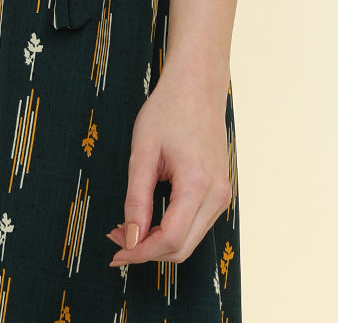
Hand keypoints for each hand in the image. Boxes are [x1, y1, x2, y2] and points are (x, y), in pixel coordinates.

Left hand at [106, 63, 231, 266]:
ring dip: (158, 242)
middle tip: (115, 239)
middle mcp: (216, 196)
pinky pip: (195, 225)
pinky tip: (148, 219)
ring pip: (189, 240)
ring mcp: (222, 195)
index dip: (140, 251)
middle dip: (146, 250)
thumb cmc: (168, 110)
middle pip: (181, 248)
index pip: (170, 239)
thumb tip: (130, 237)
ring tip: (127, 228)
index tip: (115, 251)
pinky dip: (171, 230)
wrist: (197, 86)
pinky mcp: (219, 192)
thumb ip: (136, 198)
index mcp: (198, 184)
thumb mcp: (143, 151)